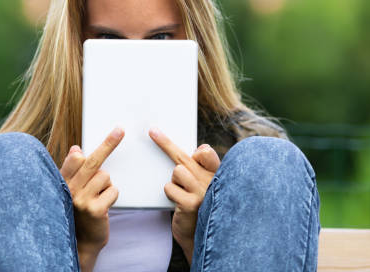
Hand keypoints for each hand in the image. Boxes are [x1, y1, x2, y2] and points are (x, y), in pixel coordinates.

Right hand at [60, 127, 123, 271]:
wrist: (81, 241)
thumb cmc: (78, 211)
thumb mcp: (72, 190)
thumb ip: (73, 170)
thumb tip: (76, 149)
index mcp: (62, 181)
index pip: (76, 158)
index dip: (97, 145)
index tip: (111, 132)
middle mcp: (68, 189)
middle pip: (92, 161)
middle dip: (108, 144)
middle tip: (120, 131)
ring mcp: (80, 200)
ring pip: (105, 176)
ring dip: (107, 185)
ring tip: (99, 197)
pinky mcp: (95, 210)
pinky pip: (113, 191)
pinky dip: (112, 196)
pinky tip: (104, 206)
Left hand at [149, 127, 219, 264]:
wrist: (197, 236)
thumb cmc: (198, 207)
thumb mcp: (201, 186)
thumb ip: (199, 168)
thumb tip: (202, 148)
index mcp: (216, 174)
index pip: (207, 153)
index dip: (198, 150)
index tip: (190, 144)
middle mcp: (212, 181)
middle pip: (185, 157)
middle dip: (166, 143)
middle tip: (153, 131)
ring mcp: (203, 192)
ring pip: (176, 171)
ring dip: (173, 182)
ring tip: (181, 193)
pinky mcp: (191, 203)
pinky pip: (170, 187)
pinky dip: (170, 194)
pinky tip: (177, 203)